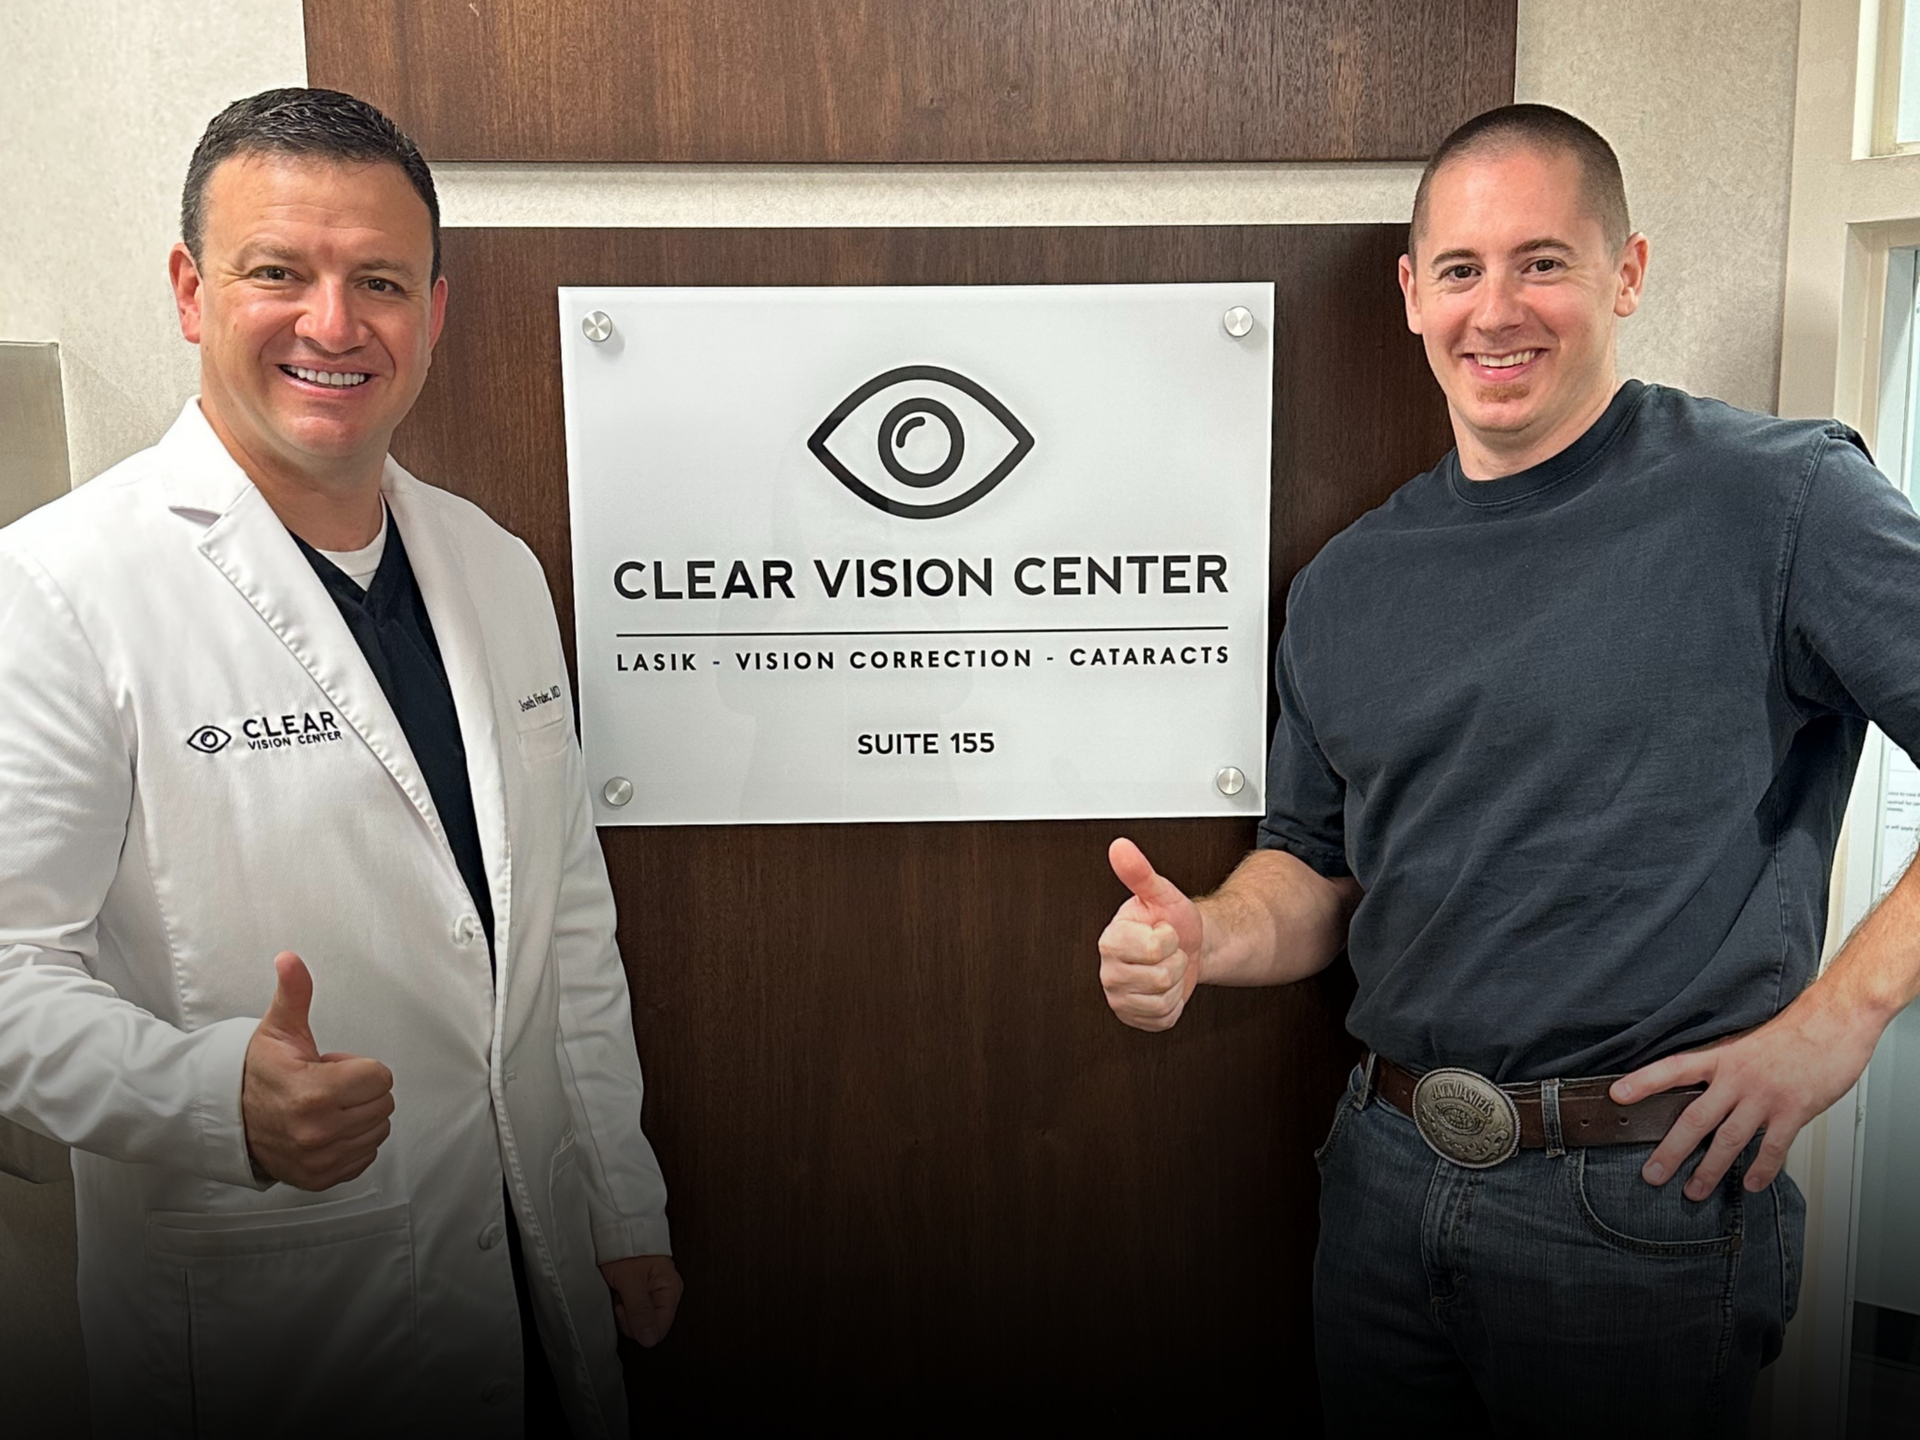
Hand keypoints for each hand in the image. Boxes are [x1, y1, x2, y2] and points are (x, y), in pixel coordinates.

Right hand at [241, 952, 395, 1189]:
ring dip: (358, 1118)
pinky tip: (326, 1129)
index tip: (331, 1066)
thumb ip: (294, 992)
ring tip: (324, 1107)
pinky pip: (364, 1158)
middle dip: (361, 1091)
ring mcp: (319, 1158)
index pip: (381, 1077)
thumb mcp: (279, 1029)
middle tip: (327, 1086)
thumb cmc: (258, 1072)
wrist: (228, 1116)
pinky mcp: (319, 1177)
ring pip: (377, 1131)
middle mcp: (318, 1131)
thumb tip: (290, 959)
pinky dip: (351, 1144)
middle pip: (383, 1104)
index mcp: (315, 1092)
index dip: (359, 1067)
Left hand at [600, 1254, 682, 1346]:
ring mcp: (652, 1294)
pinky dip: (620, 1304)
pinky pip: (630, 1311)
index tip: (625, 1308)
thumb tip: (650, 1339)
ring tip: (620, 1289)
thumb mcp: (631, 1280)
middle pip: (647, 1327)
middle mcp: (664, 1294)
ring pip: (637, 1320)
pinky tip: (618, 1291)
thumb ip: (641, 1311)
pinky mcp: (640, 1293)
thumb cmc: (627, 1246)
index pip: (659, 1329)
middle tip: (621, 1296)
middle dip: (628, 1317)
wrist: (617, 1228)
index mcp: (670, 1291)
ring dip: (623, 1310)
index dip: (638, 1325)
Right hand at [1099, 837, 1205, 1030]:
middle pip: (1160, 977)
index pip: (1152, 949)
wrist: (1189, 947)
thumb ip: (1139, 872)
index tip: (1162, 929)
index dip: (1168, 938)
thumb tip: (1120, 847)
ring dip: (1175, 982)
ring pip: (1163, 999)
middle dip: (1175, 961)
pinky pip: (1163, 1017)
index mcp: (1111, 939)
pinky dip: (1173, 1004)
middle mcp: (1109, 970)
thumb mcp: (1162, 894)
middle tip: (1167, 950)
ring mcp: (1119, 997)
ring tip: (1166, 966)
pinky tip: (1165, 988)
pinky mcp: (1133, 1017)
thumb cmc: (1174, 921)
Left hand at [1612, 984, 1879, 1198]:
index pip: (1673, 1068)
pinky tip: (1751, 1184)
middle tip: (1652, 1175)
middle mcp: (1738, 1077)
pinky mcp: (1794, 1110)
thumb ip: (1725, 1066)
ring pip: (1729, 1140)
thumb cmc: (1794, 1030)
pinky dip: (1761, 1169)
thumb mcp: (1747, 1041)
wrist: (1835, 1020)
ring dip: (1709, 1170)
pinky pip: (1772, 1147)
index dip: (1643, 1081)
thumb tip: (1703, 1088)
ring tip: (1693, 1190)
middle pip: (1695, 1118)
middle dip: (1670, 1150)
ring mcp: (1765, 1095)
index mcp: (1723, 1056)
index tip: (1616, 1095)